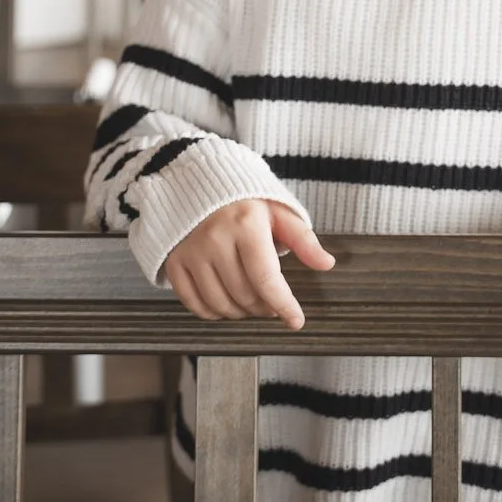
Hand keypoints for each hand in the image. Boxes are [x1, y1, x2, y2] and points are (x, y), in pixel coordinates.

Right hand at [164, 200, 334, 330]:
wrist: (198, 181)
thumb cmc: (244, 198)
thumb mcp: (278, 211)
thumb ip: (303, 239)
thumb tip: (326, 263)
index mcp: (246, 224)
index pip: (266, 278)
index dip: (284, 305)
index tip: (296, 321)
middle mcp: (215, 239)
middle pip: (245, 295)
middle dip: (266, 308)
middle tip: (274, 304)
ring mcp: (191, 252)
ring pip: (220, 304)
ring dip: (241, 313)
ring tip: (252, 302)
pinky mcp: (174, 261)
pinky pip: (194, 303)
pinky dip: (212, 312)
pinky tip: (226, 304)